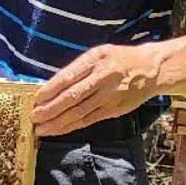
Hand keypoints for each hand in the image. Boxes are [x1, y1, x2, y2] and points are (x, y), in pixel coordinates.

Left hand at [33, 43, 159, 136]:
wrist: (151, 68)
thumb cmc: (118, 59)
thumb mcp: (98, 54)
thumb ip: (78, 69)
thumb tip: (51, 86)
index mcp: (96, 60)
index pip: (69, 76)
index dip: (51, 90)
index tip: (36, 99)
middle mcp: (103, 78)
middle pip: (72, 96)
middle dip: (50, 109)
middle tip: (34, 117)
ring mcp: (110, 96)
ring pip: (79, 112)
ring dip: (58, 122)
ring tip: (41, 129)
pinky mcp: (114, 110)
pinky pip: (89, 120)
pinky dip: (71, 126)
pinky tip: (58, 130)